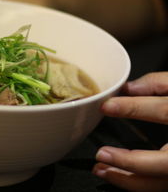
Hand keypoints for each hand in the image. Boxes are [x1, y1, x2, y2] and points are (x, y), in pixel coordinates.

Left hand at [92, 72, 167, 191]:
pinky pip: (163, 184)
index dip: (134, 108)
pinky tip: (120, 177)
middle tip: (101, 154)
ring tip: (101, 170)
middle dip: (131, 162)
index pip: (165, 110)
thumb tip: (129, 87)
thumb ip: (160, 82)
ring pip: (164, 183)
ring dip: (130, 180)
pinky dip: (140, 184)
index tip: (107, 106)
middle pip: (166, 163)